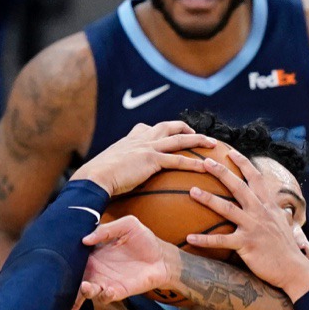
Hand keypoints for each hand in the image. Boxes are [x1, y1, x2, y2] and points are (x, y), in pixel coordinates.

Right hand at [63, 216, 177, 309]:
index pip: (73, 261)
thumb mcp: (127, 225)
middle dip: (67, 285)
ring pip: (88, 291)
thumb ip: (106, 230)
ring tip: (86, 287)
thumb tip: (85, 239)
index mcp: (92, 255)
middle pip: (75, 281)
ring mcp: (107, 282)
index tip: (51, 265)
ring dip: (85, 292)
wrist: (162, 256)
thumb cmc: (144, 240)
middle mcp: (95, 270)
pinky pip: (108, 296)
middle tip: (65, 282)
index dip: (62, 265)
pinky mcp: (120, 291)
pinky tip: (108, 291)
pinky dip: (106, 295)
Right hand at [70, 120, 216, 196]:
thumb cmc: (97, 178)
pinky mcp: (151, 160)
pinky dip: (193, 164)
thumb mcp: (107, 168)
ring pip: (179, 140)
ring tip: (214, 144)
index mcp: (130, 140)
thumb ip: (117, 170)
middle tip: (198, 135)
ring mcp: (147, 147)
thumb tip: (115, 181)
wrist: (94, 178)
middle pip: (168, 127)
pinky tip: (206, 168)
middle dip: (185, 128)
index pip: (147, 128)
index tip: (171, 132)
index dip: (160, 129)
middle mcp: (140, 139)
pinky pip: (178, 161)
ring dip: (199, 140)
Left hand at [184, 150, 308, 299]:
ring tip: (192, 191)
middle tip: (204, 161)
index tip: (229, 152)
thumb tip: (279, 208)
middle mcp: (260, 213)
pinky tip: (189, 239)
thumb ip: (278, 214)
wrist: (294, 269)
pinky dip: (204, 240)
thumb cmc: (287, 250)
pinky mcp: (246, 244)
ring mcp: (253, 228)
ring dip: (208, 199)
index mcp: (269, 206)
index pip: (255, 178)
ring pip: (227, 208)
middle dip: (221, 172)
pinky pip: (221, 240)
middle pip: (238, 186)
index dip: (243, 163)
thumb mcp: (284, 225)